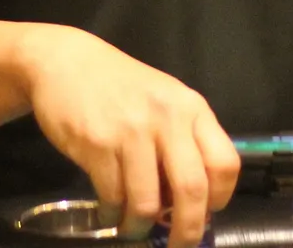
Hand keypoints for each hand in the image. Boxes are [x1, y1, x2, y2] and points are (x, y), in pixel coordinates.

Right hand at [20, 26, 240, 247]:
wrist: (67, 62)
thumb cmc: (121, 87)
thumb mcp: (164, 101)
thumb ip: (183, 141)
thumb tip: (192, 202)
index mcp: (191, 108)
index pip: (225, 162)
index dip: (220, 198)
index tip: (207, 214)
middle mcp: (167, 118)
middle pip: (192, 189)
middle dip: (187, 230)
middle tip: (179, 246)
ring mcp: (131, 131)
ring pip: (146, 201)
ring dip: (140, 227)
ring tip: (133, 228)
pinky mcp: (96, 144)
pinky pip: (112, 196)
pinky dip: (112, 213)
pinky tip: (110, 210)